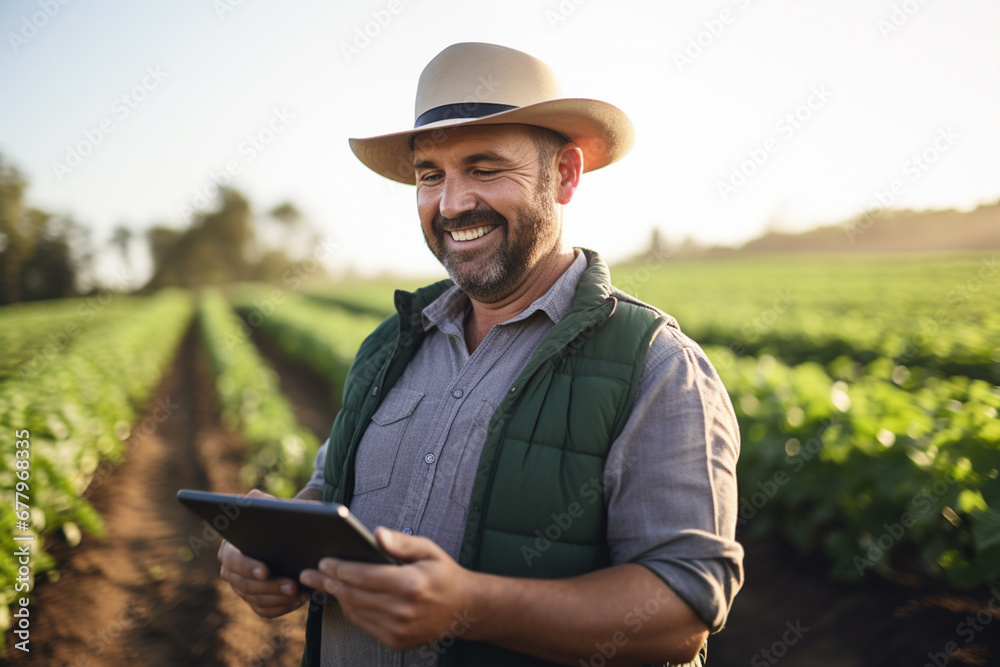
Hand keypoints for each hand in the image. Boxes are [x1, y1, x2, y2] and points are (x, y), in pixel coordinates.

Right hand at [218, 489, 309, 617]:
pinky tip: (300, 600)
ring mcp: (243, 589)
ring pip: (256, 600)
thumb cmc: (280, 517)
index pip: (232, 561)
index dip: (247, 567)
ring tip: (301, 592)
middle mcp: (231, 572)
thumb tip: (256, 499)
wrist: (293, 534)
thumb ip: (261, 501)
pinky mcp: (256, 601)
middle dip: (269, 587)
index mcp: (230, 548)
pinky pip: (265, 611)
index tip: (265, 571)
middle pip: (244, 586)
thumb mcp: (271, 505)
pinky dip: (282, 608)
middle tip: (292, 585)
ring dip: (279, 598)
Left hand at [299, 527, 477, 649]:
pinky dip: (350, 610)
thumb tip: (376, 533)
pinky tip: (343, 597)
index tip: (324, 560)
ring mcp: (398, 629)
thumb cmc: (442, 573)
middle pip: (354, 595)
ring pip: (355, 611)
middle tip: (309, 573)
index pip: (365, 576)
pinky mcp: (395, 641)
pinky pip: (363, 624)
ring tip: (321, 583)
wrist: (463, 609)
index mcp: (411, 584)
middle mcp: (402, 610)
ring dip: (336, 597)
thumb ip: (401, 542)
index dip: (341, 569)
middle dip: (329, 582)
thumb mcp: (428, 550)